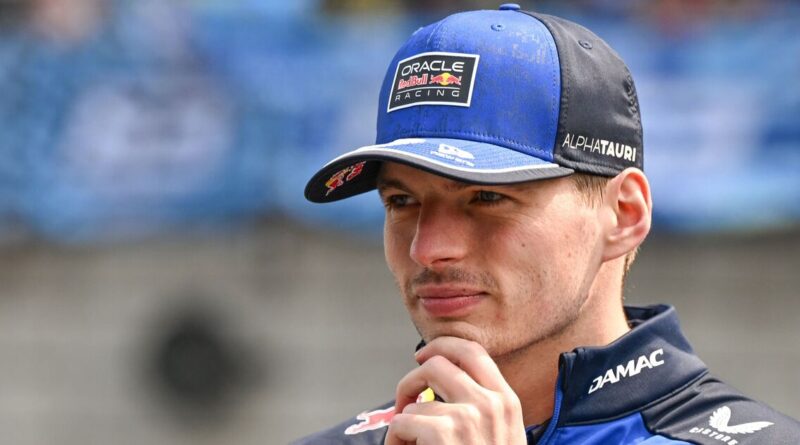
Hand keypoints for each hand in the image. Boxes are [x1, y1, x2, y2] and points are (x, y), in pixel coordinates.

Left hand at [385, 336, 525, 443]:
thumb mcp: (500, 437)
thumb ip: (479, 409)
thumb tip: (434, 393)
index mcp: (506, 401)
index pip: (473, 350)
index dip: (441, 346)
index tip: (422, 356)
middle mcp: (490, 403)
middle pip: (437, 363)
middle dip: (412, 379)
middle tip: (405, 403)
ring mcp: (468, 417)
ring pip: (416, 398)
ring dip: (402, 421)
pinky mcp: (444, 433)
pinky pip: (402, 422)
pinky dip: (395, 441)